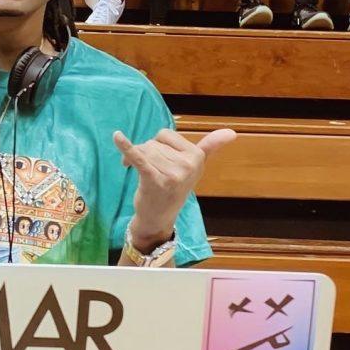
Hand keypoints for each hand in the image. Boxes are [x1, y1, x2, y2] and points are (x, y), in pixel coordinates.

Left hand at [114, 127, 235, 249]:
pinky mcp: (153, 180)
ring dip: (135, 158)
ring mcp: (171, 174)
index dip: (157, 144)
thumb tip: (232, 132)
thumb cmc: (174, 188)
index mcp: (197, 157)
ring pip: (144, 150)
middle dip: (146, 153)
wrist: (158, 217)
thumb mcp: (194, 167)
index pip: (165, 134)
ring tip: (136, 172)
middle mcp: (187, 165)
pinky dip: (125, 147)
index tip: (158, 158)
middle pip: (153, 142)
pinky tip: (117, 137)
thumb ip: (210, 148)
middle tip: (148, 170)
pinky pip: (138, 158)